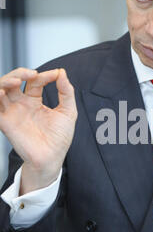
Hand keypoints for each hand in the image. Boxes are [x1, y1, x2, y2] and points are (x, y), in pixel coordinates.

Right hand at [0, 68, 76, 192]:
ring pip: (1, 90)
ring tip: (16, 81)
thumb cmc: (59, 138)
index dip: (44, 75)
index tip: (55, 75)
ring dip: (5, 81)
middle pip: (12, 81)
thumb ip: (66, 91)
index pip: (34, 81)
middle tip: (31, 74)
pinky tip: (2, 92)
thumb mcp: (68, 111)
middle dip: (19, 72)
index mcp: (34, 101)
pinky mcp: (5, 122)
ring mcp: (12, 112)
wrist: (52, 158)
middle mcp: (21, 104)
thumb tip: (62, 72)